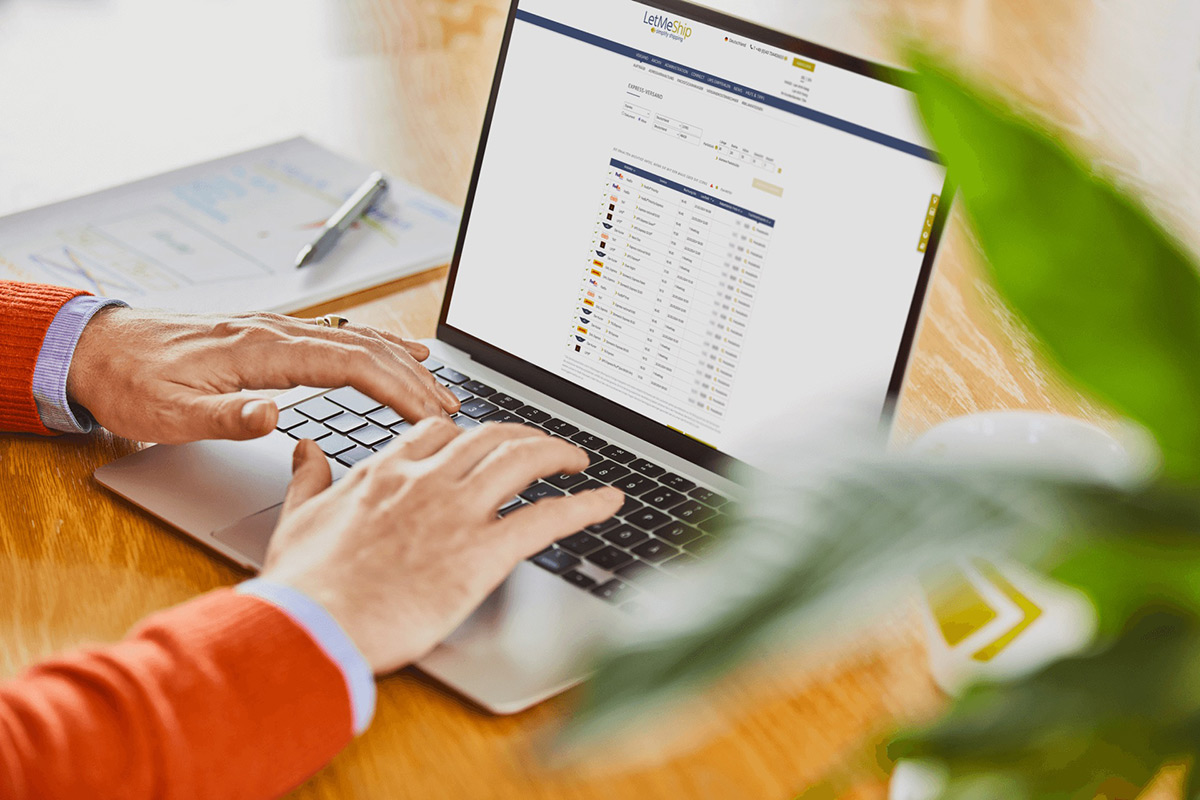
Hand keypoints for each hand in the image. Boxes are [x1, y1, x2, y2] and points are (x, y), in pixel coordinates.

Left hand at [67, 307, 459, 443]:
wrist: (97, 350)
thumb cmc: (132, 383)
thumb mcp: (166, 414)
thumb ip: (223, 417)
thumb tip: (273, 417)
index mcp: (261, 350)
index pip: (352, 364)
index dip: (399, 388)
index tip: (431, 416)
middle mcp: (277, 332)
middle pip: (367, 349)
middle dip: (416, 379)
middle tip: (452, 413)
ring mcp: (277, 330)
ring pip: (359, 339)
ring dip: (405, 362)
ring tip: (442, 388)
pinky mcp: (272, 336)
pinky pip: (341, 335)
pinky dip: (380, 343)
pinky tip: (401, 349)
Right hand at [262, 419, 623, 673]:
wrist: (314, 627)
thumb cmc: (304, 586)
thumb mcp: (298, 519)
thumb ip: (309, 479)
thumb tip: (308, 449)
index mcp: (387, 472)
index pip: (439, 432)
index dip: (469, 434)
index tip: (484, 442)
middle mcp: (428, 481)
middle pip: (491, 436)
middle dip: (524, 434)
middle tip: (543, 445)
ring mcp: (459, 513)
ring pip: (524, 461)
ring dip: (559, 454)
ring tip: (579, 459)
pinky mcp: (483, 553)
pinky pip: (547, 518)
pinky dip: (585, 505)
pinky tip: (608, 501)